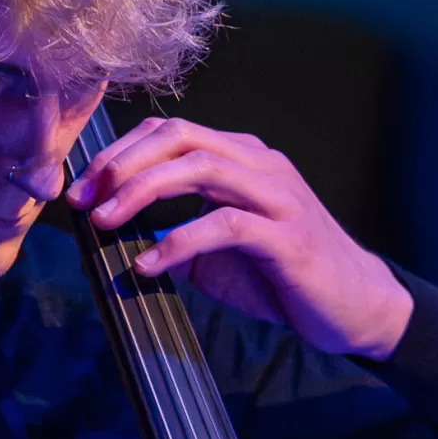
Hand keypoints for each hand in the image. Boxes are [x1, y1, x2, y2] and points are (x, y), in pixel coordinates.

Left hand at [65, 117, 414, 361]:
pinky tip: (147, 264)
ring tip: (104, 222)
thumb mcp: (219, 254)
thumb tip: (118, 240)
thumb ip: (174, 236)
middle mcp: (260, 165)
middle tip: (82, 199)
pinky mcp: (287, 235)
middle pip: (180, 138)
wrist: (355, 306)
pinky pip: (224, 225)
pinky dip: (178, 242)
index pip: (171, 132)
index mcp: (242, 158)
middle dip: (122, 165)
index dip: (120, 153)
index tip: (82, 187)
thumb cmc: (284, 276)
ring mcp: (277, 196)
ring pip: (200, 168)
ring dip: (142, 192)